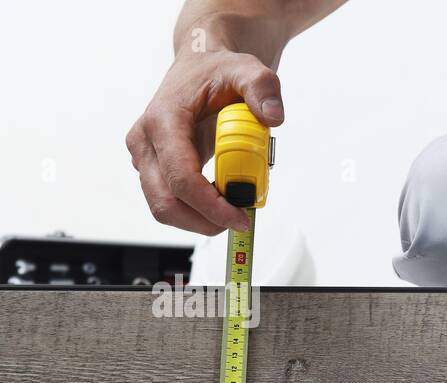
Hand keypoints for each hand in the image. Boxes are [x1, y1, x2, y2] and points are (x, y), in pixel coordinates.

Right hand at [125, 51, 284, 234]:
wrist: (200, 69)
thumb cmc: (218, 72)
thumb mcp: (247, 71)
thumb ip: (262, 88)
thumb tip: (273, 116)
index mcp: (163, 120)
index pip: (181, 178)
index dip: (211, 206)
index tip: (241, 217)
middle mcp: (145, 141)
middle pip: (165, 202)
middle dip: (204, 221)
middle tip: (240, 221)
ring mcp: (146, 157)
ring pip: (164, 207)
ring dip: (200, 220)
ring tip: (234, 210)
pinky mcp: (153, 168)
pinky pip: (171, 201)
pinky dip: (197, 211)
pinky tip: (223, 200)